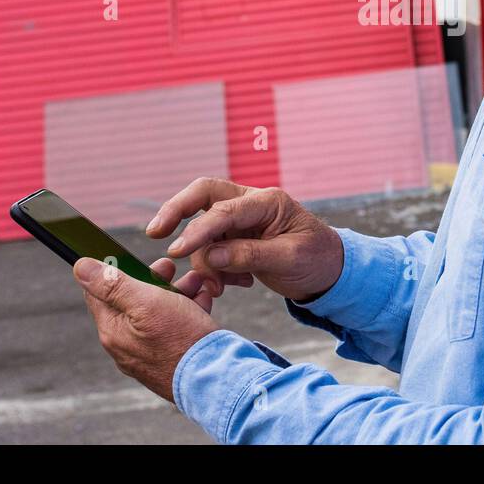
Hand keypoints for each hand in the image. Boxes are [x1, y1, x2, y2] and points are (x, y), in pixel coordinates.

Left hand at [74, 255, 220, 401]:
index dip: (114, 270)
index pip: (98, 293)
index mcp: (113, 331)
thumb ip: (112, 285)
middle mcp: (126, 345)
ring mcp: (148, 353)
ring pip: (157, 312)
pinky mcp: (170, 358)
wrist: (214, 378)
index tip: (133, 257)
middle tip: (170, 266)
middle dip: (153, 279)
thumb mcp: (146, 302)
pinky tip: (202, 301)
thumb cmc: (181, 340)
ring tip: (196, 281)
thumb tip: (80, 267)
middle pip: (131, 300)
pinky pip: (173, 328)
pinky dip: (188, 310)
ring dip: (176, 291)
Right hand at [147, 177, 343, 302]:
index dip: (197, 230)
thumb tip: (208, 256)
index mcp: (267, 201)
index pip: (223, 210)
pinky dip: (215, 269)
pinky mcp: (235, 238)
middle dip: (176, 211)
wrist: (329, 272)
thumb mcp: (289, 260)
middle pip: (203, 196)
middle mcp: (250, 203)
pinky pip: (211, 249)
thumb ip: (249, 255)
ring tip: (222, 288)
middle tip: (155, 233)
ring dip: (205, 262)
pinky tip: (234, 284)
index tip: (176, 251)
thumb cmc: (316, 259)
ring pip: (204, 231)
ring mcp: (241, 219)